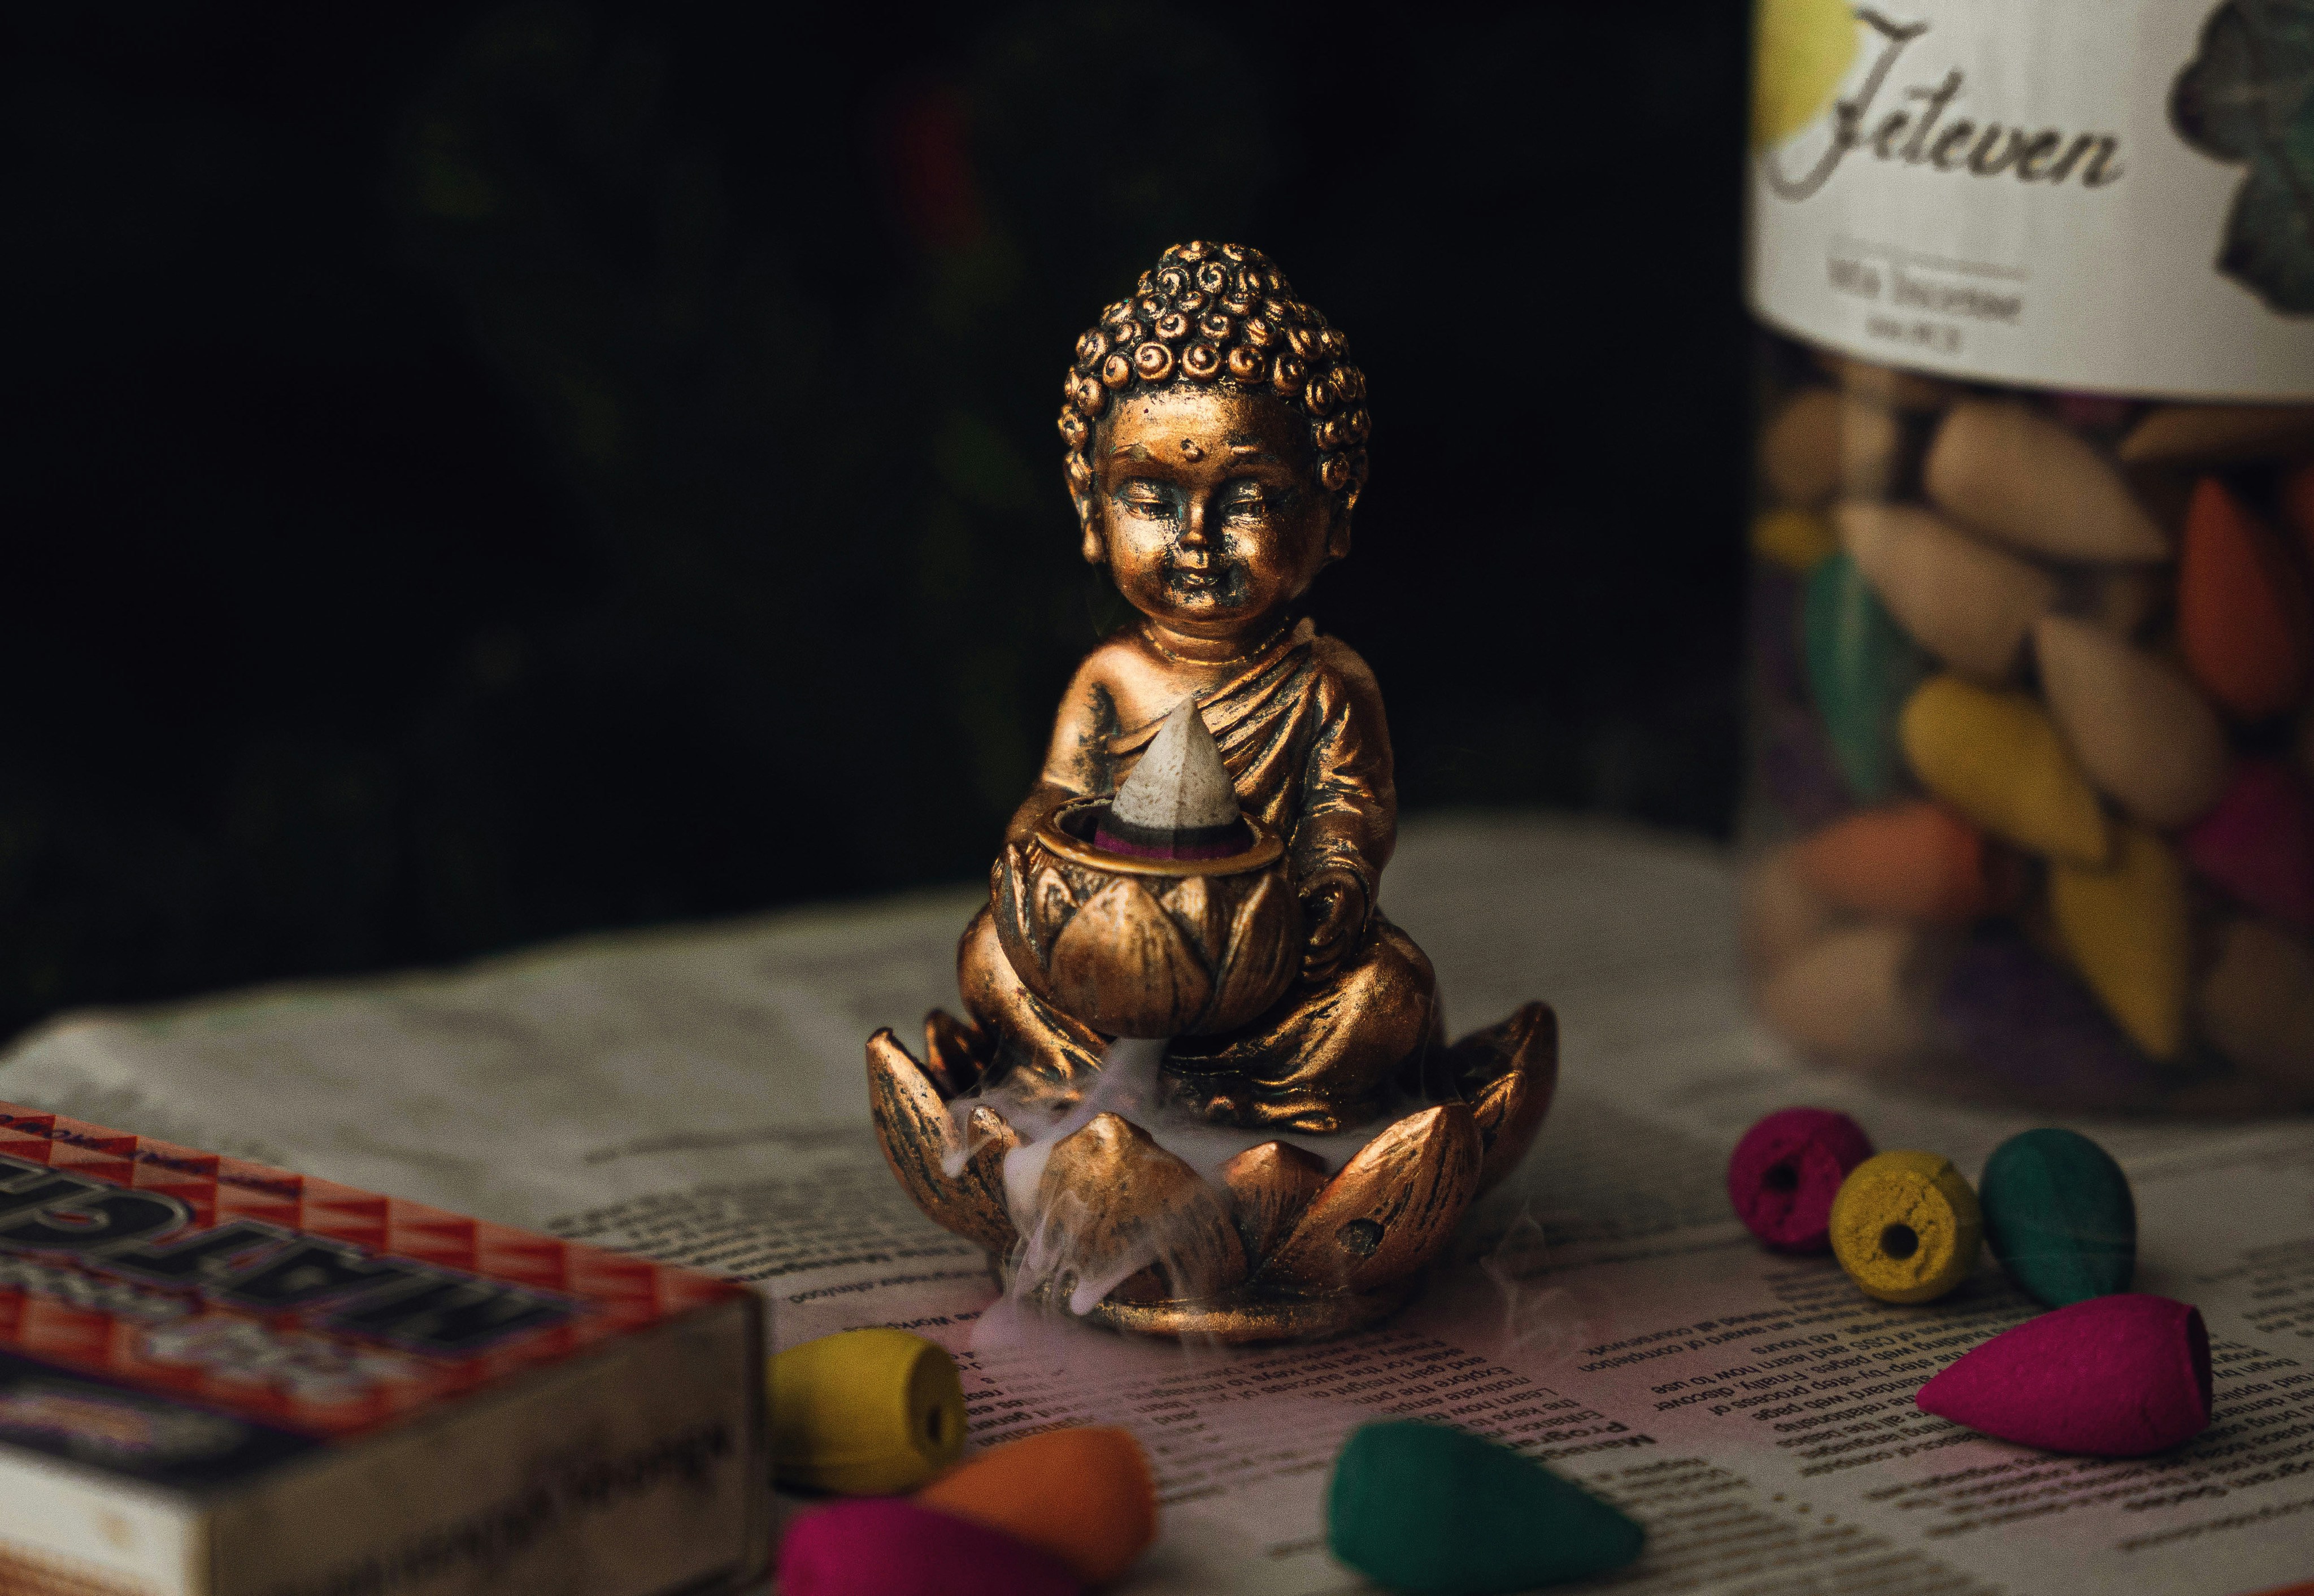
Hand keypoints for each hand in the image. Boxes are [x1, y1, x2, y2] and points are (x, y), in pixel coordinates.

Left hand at [1299, 868, 1367, 983]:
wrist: (1360, 888)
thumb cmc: (1337, 882)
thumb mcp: (1326, 877)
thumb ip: (1311, 886)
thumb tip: (1296, 895)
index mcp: (1345, 911)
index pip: (1336, 925)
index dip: (1326, 934)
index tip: (1312, 940)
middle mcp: (1349, 928)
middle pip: (1335, 948)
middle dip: (1317, 957)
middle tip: (1298, 960)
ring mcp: (1349, 940)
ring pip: (1336, 961)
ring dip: (1318, 969)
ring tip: (1299, 972)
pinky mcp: (1345, 948)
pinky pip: (1336, 966)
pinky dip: (1321, 973)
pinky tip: (1304, 976)